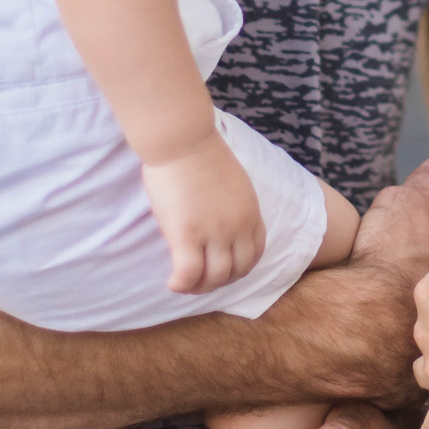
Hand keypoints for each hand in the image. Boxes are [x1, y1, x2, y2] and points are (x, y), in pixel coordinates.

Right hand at [143, 137, 265, 293]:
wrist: (184, 141)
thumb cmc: (201, 153)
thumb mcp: (234, 182)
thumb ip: (232, 205)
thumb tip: (220, 219)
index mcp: (251, 213)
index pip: (256, 253)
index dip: (240, 267)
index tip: (222, 267)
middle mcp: (238, 227)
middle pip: (238, 270)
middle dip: (220, 281)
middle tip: (200, 279)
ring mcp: (214, 233)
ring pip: (216, 278)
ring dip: (200, 287)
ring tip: (184, 283)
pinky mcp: (187, 235)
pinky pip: (189, 274)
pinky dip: (182, 284)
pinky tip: (173, 283)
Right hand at [258, 156, 428, 405]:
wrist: (337, 326)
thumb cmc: (373, 265)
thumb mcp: (400, 210)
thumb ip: (428, 189)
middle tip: (417, 307)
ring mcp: (428, 363)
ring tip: (397, 342)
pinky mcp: (404, 396)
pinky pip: (404, 390)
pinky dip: (397, 382)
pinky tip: (384, 374)